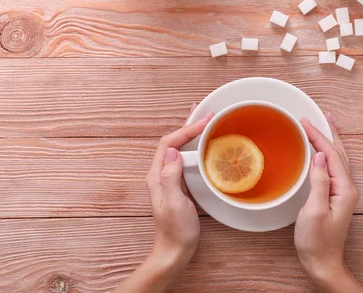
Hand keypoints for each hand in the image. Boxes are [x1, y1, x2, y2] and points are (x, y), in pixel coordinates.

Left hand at [146, 109, 213, 269]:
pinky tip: (204, 144)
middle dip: (188, 124)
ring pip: (180, 148)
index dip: (186, 129)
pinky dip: (195, 146)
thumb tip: (174, 151)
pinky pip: (187, 159)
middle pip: (173, 141)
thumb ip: (171, 177)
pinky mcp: (180, 185)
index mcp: (157, 175)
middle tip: (205, 111)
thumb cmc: (175, 230)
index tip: (205, 121)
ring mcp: (171, 179)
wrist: (174, 251)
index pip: (169, 143)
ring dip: (191, 132)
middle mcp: (162, 174)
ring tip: (204, 119)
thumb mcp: (174, 203)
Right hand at [295, 115, 362, 292]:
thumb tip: (319, 156)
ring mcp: (343, 192)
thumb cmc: (317, 241)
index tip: (304, 121)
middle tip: (320, 114)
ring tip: (324, 124)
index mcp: (344, 189)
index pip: (331, 154)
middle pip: (339, 153)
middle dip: (328, 132)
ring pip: (337, 159)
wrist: (323, 263)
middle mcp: (347, 188)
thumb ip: (319, 182)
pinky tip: (321, 152)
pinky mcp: (336, 197)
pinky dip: (327, 154)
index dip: (318, 136)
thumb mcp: (314, 211)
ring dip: (330, 140)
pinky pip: (332, 168)